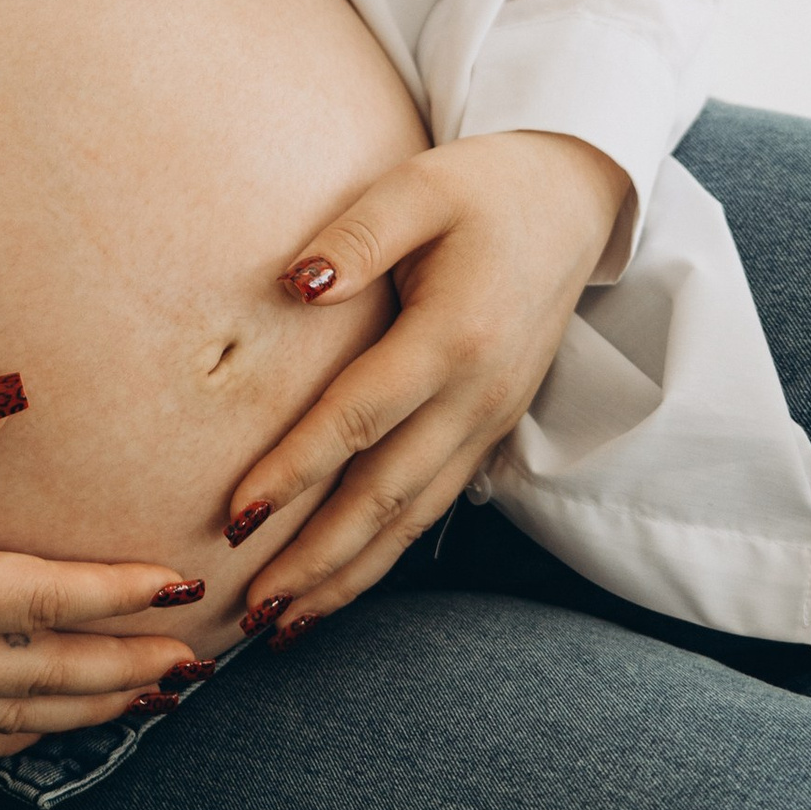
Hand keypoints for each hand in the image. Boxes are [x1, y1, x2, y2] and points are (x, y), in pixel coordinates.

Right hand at [0, 377, 197, 759]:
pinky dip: (11, 740)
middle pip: (40, 675)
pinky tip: (43, 728)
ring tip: (149, 698)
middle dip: (126, 668)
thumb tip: (13, 392)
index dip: (117, 597)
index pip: (37, 600)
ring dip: (84, 711)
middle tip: (198, 659)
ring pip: (4, 720)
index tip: (182, 586)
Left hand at [220, 133, 629, 638]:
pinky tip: (342, 581)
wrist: (576, 200)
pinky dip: (386, 553)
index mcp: (453, 336)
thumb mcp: (419, 186)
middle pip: (386, 495)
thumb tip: (294, 287)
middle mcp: (478, 394)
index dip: (295, 471)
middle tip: (249, 609)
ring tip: (285, 623)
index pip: (358, 419)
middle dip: (316, 558)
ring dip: (348, 574)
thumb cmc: (485, 187)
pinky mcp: (492, 429)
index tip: (234, 516)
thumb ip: (356, 236)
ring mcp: (491, 420)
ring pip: (413, 518)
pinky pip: (433, 507)